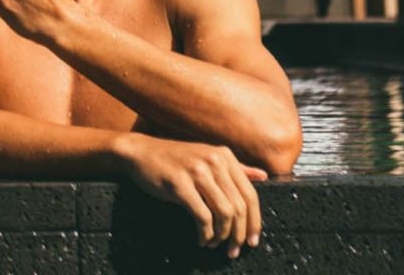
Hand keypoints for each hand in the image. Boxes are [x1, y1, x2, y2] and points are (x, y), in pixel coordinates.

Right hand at [113, 135, 265, 255]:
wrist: (140, 152)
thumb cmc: (175, 159)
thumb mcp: (208, 158)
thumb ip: (237, 168)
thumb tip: (263, 176)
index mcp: (225, 156)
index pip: (250, 195)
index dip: (254, 222)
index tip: (252, 241)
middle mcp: (214, 161)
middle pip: (239, 207)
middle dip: (238, 235)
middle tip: (233, 250)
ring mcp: (197, 172)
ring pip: (224, 213)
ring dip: (221, 236)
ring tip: (214, 244)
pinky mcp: (179, 184)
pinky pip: (202, 216)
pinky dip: (205, 233)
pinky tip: (201, 239)